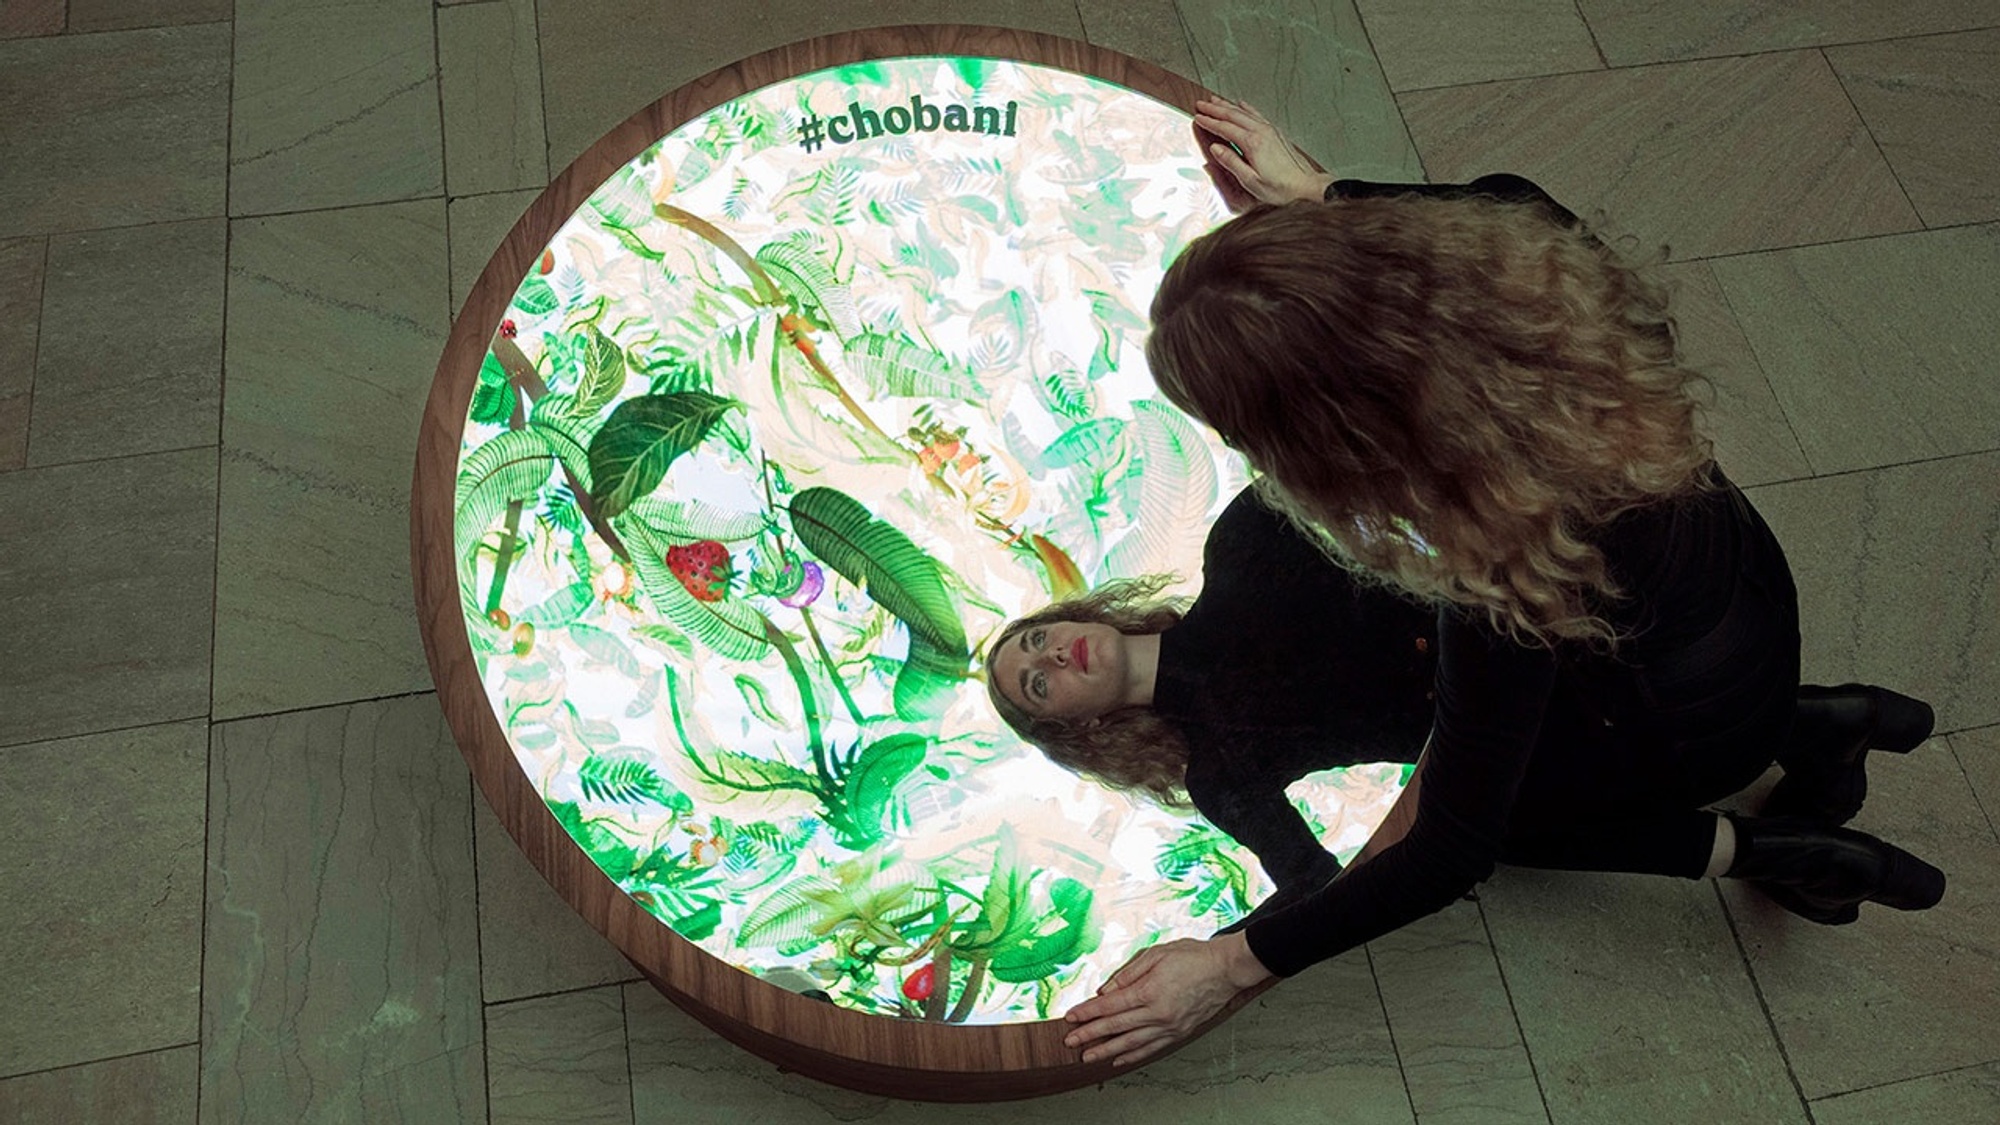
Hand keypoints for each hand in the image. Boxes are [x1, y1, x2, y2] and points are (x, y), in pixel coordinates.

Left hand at [1062, 932, 1274, 1067]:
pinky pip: (1151, 1048)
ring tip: (1087, 1057)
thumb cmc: (1193, 956)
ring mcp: (1169, 1026)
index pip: (1110, 1006)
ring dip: (1106, 1051)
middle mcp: (1158, 1013)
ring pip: (1131, 1043)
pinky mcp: (1179, 1032)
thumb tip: (1105, 991)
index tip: (1070, 1018)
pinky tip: (1118, 1059)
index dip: (1088, 1013)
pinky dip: (1132, 1055)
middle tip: (1069, 1042)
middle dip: (1090, 1035)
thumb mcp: (1156, 954)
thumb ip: (1128, 974)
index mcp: (1149, 991)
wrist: (1226, 969)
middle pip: (1116, 1028)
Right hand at [1191, 97, 1335, 211]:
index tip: (1198, 118)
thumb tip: (1216, 149)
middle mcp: (1261, 132)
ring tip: (1215, 100)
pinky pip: (1256, 114)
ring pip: (1244, 112)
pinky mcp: (1276, 133)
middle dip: (1214, 109)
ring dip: (1227, 105)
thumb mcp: (1250, 181)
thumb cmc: (1281, 188)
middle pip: (1232, 115)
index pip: (1224, 128)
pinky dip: (1245, 108)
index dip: (1209, 122)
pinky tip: (1241, 105)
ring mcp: (1270, 130)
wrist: (1305, 186)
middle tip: (1201, 104)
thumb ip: (1231, 162)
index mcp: (1252, 144)